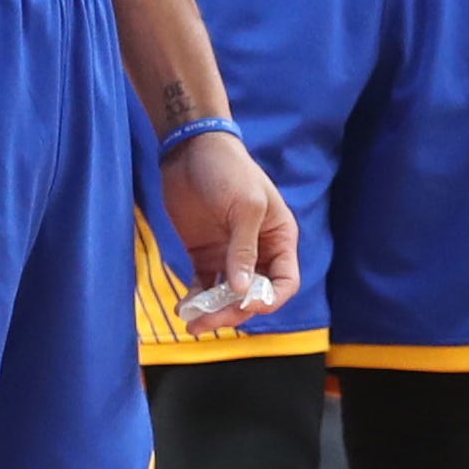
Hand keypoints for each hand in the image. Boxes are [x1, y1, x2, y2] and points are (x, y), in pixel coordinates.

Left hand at [159, 131, 300, 332]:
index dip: (268, 300)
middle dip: (232, 311)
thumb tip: (243, 291)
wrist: (190, 148)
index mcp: (279, 238)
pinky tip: (185, 305)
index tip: (245, 305)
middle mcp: (257, 251)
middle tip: (206, 319)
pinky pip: (205, 284)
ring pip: (228, 295)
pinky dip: (197, 298)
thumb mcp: (245, 207)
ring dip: (213, 311)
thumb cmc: (228, 170)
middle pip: (252, 295)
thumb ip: (244, 249)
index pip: (284, 282)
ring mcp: (229, 254)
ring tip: (191, 320)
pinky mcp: (204, 253)